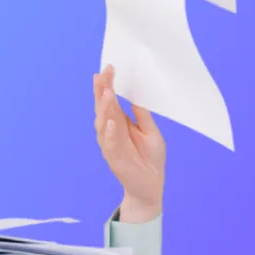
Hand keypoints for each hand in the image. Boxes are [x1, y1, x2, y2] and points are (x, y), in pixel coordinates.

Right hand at [93, 65, 165, 221]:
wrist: (152, 185)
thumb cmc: (151, 158)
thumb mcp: (150, 132)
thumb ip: (142, 115)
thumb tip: (136, 95)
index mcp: (120, 123)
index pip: (111, 101)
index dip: (108, 85)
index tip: (109, 68)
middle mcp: (111, 132)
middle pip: (103, 108)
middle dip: (102, 91)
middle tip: (103, 74)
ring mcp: (110, 145)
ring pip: (103, 123)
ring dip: (104, 108)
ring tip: (107, 93)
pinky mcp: (114, 159)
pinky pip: (109, 145)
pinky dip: (109, 133)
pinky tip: (110, 122)